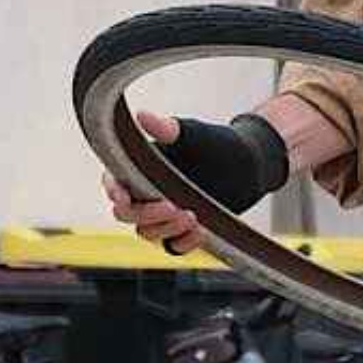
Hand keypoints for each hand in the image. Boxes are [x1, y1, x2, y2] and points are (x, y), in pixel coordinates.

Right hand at [104, 108, 289, 256]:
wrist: (249, 165)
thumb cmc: (216, 144)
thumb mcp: (192, 134)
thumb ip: (167, 128)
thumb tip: (142, 117)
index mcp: (140, 168)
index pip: (114, 182)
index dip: (113, 190)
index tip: (122, 196)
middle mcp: (147, 193)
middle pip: (127, 214)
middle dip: (145, 213)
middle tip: (171, 206)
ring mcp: (164, 214)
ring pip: (148, 232)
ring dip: (165, 228)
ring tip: (192, 216)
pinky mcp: (182, 231)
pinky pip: (173, 246)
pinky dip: (183, 242)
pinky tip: (200, 231)